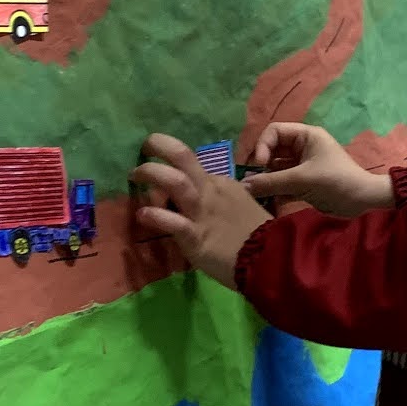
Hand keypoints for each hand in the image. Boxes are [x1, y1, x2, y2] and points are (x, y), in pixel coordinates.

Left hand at [130, 134, 268, 286]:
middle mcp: (210, 191)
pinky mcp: (196, 237)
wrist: (271, 260)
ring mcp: (202, 213)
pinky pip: (173, 222)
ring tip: (135, 175)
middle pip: (183, 157)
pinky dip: (155, 215)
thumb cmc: (258, 236)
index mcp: (221, 184)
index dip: (172, 159)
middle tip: (144, 148)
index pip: (192, 164)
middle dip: (160, 145)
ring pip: (175, 182)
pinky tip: (142, 214)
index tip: (159, 163)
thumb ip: (222, 200)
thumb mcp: (242, 206)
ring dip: (151, 173)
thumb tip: (203, 199)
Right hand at [242, 122, 393, 218]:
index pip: (274, 132)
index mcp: (306, 136)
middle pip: (271, 151)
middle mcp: (302, 148)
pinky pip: (283, 185)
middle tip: (250, 182)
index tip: (259, 165)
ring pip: (276, 170)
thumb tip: (243, 186)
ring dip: (266, 182)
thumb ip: (272, 182)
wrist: (364, 202)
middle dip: (260, 167)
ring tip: (255, 196)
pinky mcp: (304, 185)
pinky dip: (275, 193)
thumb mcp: (303, 180)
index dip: (262, 146)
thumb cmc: (336, 181)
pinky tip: (266, 204)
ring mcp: (302, 167)